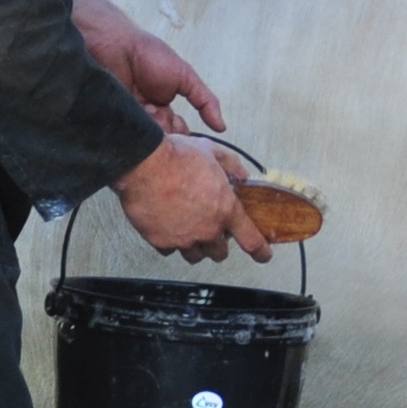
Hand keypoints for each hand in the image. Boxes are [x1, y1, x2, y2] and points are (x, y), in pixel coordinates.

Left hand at [73, 0, 225, 132]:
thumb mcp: (185, 77)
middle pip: (163, 140)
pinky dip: (136, 127)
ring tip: (148, 108)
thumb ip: (205, 101)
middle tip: (163, 116)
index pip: (177, 133)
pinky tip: (137, 110)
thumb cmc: (150, 56)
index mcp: (163, 107)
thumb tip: (222, 127)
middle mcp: (146, 116)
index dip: (181, 135)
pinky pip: (128, 136)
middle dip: (167, 131)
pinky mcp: (114, 121)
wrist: (116, 46)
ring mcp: (130, 120)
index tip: (181, 128)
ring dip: (152, 127)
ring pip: (147, 140)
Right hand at [113, 134, 274, 262]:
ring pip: (195, 255)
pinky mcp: (161, 241)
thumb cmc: (175, 157)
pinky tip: (169, 228)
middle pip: (220, 252)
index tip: (263, 255)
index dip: (260, 251)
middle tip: (213, 231)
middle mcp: (207, 229)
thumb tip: (242, 174)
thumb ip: (232, 165)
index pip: (251, 240)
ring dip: (196, 246)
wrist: (143, 164)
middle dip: (219, 244)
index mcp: (225, 209)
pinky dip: (171, 242)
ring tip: (191, 231)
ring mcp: (184, 238)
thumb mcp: (213, 152)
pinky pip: (170, 250)